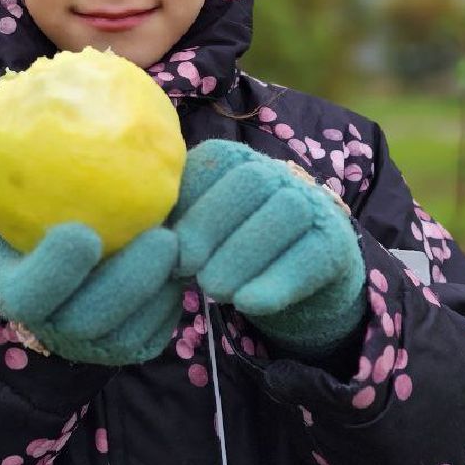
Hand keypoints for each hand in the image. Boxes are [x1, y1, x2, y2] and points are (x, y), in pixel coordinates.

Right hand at [0, 144, 182, 365]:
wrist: (57, 293)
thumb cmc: (21, 239)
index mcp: (19, 299)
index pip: (34, 295)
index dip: (57, 271)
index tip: (82, 232)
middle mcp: (58, 330)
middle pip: (95, 317)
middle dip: (130, 280)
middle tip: (163, 236)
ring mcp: (101, 345)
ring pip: (138, 324)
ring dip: (164, 286)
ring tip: (187, 239)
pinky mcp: (138, 344)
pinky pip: (164, 324)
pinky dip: (178, 293)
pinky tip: (197, 251)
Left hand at [170, 140, 366, 354]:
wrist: (295, 280)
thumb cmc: (225, 252)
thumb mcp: (194, 237)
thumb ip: (167, 227)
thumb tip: (129, 239)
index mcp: (234, 160)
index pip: (213, 166)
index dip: (190, 207)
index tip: (168, 250)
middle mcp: (277, 173)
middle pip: (251, 182)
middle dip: (214, 226)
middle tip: (188, 271)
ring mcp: (312, 205)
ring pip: (285, 213)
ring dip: (244, 254)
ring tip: (214, 290)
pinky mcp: (335, 244)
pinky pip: (312, 255)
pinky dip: (277, 282)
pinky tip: (248, 304)